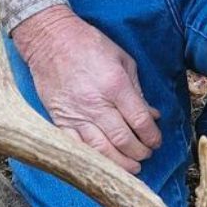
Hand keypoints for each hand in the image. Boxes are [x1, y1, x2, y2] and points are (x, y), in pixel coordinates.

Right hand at [12, 7, 161, 174]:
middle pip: (123, 140)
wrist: (50, 39)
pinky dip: (92, 159)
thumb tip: (152, 115)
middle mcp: (96, 104)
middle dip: (140, 153)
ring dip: (120, 163)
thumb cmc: (89, 44)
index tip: (156, 141)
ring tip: (132, 166)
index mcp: (115, 86)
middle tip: (146, 154)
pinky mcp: (60, 120)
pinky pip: (77, 147)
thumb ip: (138, 91)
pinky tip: (104, 164)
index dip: (152, 137)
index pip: (140, 122)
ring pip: (101, 149)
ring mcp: (76, 114)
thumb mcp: (123, 60)